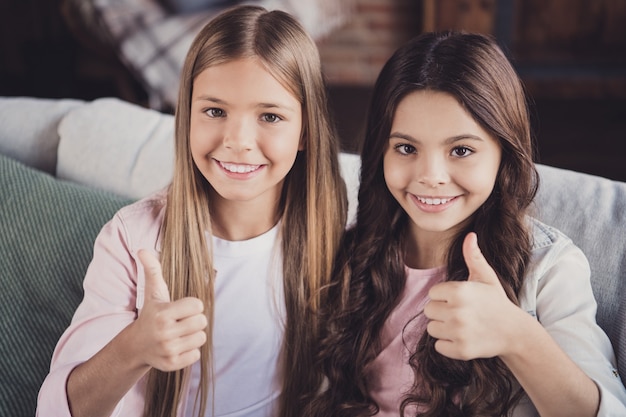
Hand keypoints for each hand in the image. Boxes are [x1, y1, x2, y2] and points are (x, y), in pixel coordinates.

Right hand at [133, 249, 207, 370]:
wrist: (136, 346)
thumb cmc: (150, 314)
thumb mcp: (152, 292)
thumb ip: (152, 270)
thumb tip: (142, 249)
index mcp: (163, 313)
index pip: (198, 305)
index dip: (192, 305)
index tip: (181, 308)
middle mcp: (164, 333)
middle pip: (202, 322)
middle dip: (194, 320)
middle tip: (181, 321)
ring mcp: (168, 350)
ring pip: (201, 338)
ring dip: (193, 335)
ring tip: (179, 333)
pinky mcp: (172, 364)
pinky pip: (196, 354)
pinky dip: (190, 350)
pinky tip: (177, 346)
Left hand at [423, 233, 517, 359]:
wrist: (514, 332)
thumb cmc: (496, 302)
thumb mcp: (486, 277)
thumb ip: (473, 256)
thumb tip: (470, 234)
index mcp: (459, 291)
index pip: (432, 293)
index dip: (444, 296)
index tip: (460, 299)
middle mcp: (457, 311)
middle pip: (428, 311)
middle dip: (441, 311)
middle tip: (461, 313)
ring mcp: (459, 332)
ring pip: (431, 329)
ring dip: (443, 328)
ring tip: (462, 325)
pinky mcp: (460, 350)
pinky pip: (438, 346)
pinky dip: (448, 344)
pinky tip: (463, 338)